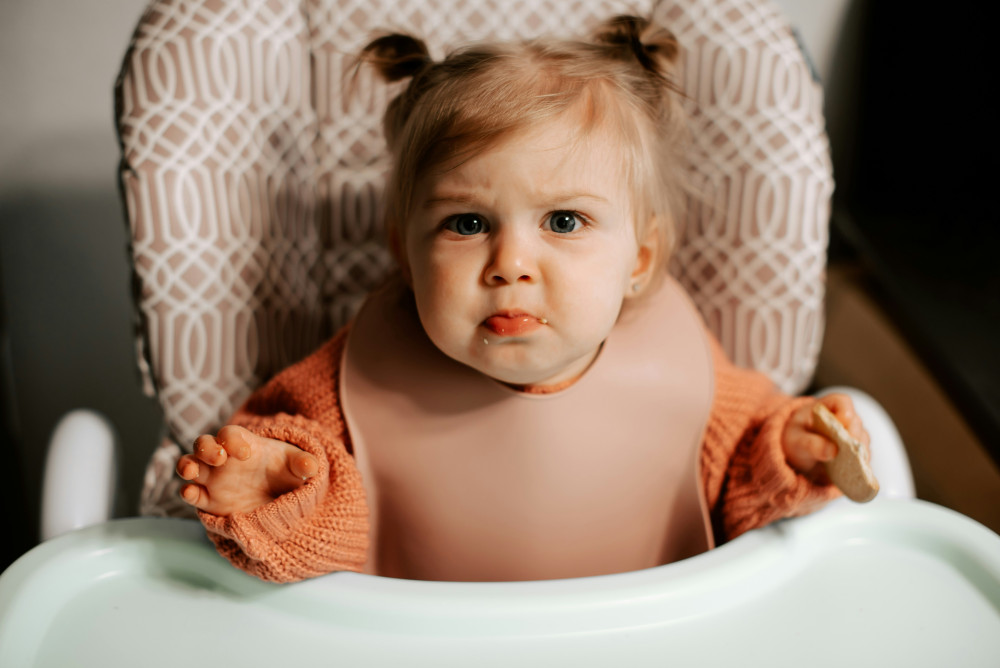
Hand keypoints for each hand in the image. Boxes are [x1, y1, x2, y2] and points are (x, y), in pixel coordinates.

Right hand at [176, 425, 318, 515]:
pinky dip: (187, 493)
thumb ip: (304, 463)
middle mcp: (223, 459)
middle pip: (203, 444)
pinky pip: (191, 494)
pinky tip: (191, 494)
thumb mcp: (298, 466)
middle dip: (206, 448)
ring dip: (186, 466)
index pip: (230, 433)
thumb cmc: (286, 473)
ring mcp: (213, 479)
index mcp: (243, 444)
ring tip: (192, 472)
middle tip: (219, 458)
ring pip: (189, 465)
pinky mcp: (209, 500)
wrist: (281, 499)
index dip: (233, 439)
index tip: (246, 453)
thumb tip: (311, 466)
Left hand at [783, 394, 869, 482]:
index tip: (843, 424)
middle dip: (854, 438)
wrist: (798, 454)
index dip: (846, 412)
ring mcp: (854, 436)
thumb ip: (811, 444)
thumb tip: (832, 451)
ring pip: (863, 442)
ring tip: (853, 467)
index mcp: (829, 406)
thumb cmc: (796, 439)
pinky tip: (855, 477)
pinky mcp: (857, 453)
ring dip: (859, 454)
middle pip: (856, 424)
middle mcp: (846, 419)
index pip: (843, 402)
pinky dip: (860, 467)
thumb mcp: (796, 440)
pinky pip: (863, 459)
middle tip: (849, 452)